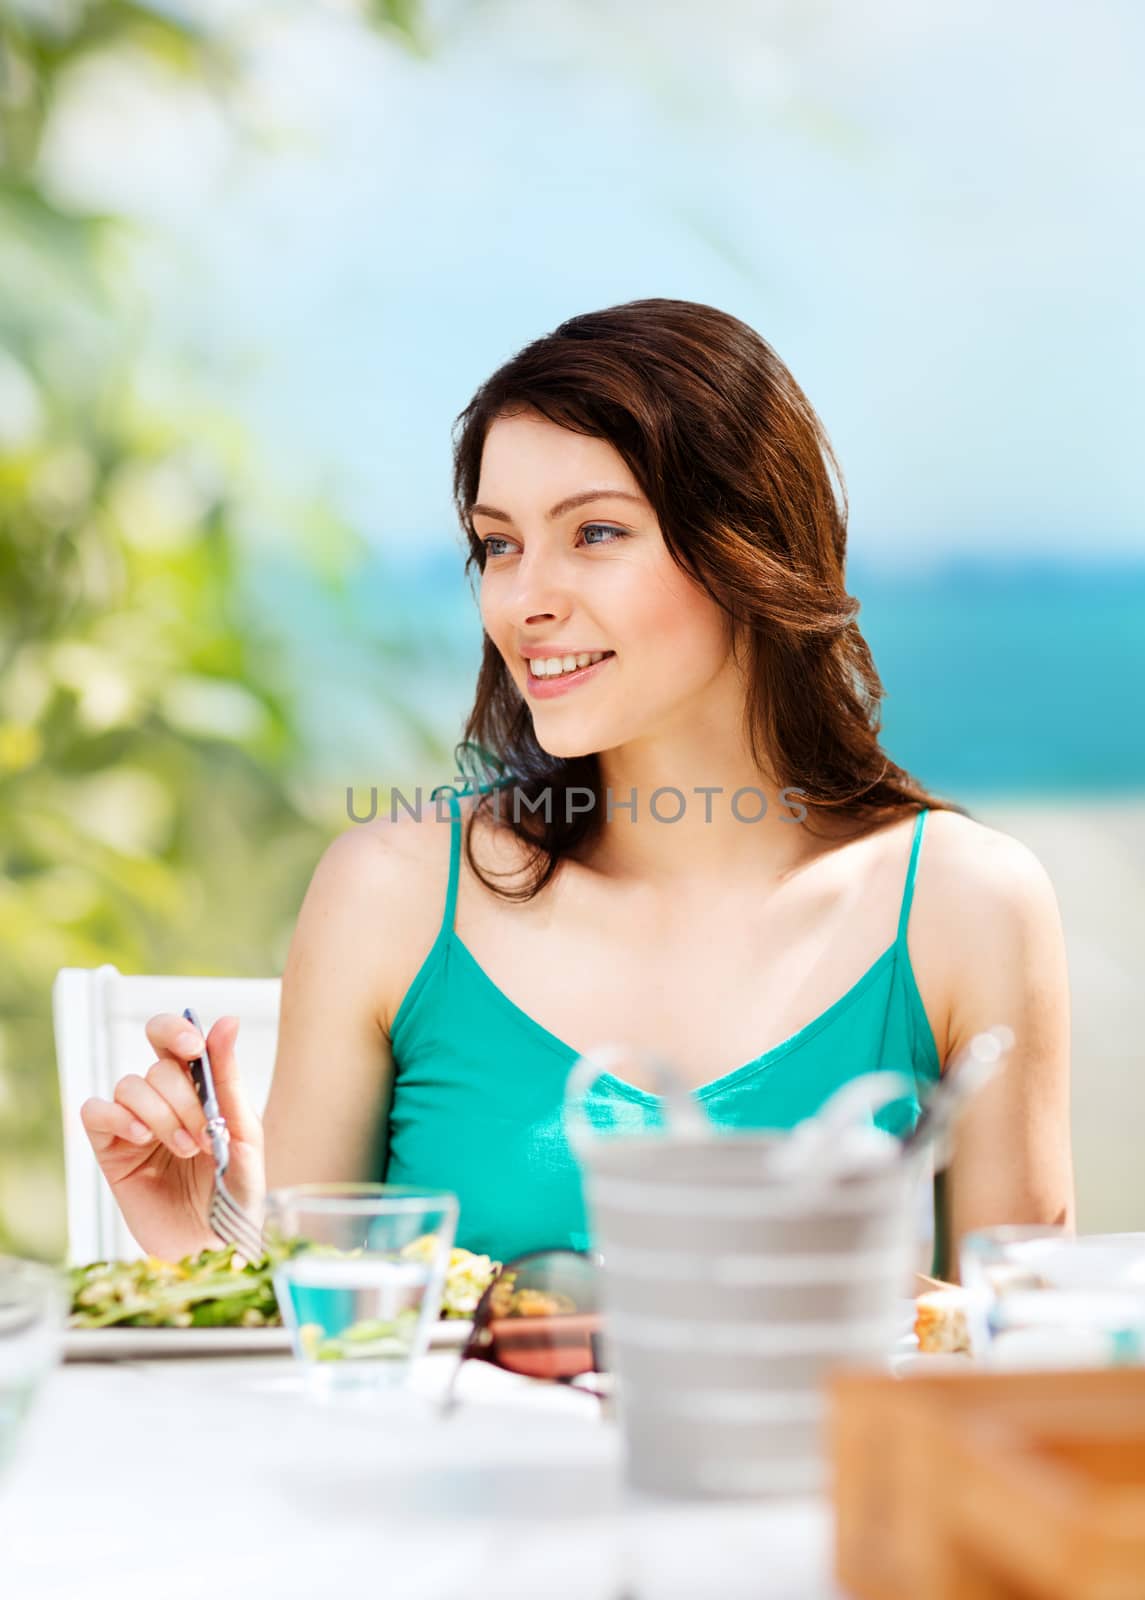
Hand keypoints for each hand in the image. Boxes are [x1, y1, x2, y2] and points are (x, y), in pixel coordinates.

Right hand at [79, 1013, 265, 1262]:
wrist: (212, 1244)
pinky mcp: (109, 1150)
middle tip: (205, 1134)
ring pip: (130, 1086)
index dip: (176, 1030)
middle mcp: (161, 1099)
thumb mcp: (243, 1132)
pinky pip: (95, 1112)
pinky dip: (118, 1118)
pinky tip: (142, 1139)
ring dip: (162, 1116)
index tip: (195, 1049)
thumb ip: (229, 1077)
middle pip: (157, 1066)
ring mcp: (133, 1123)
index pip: (171, 1036)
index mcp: (195, 1087)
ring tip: (185, 1150)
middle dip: (184, 1098)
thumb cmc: (234, 1190)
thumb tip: (227, 1021)